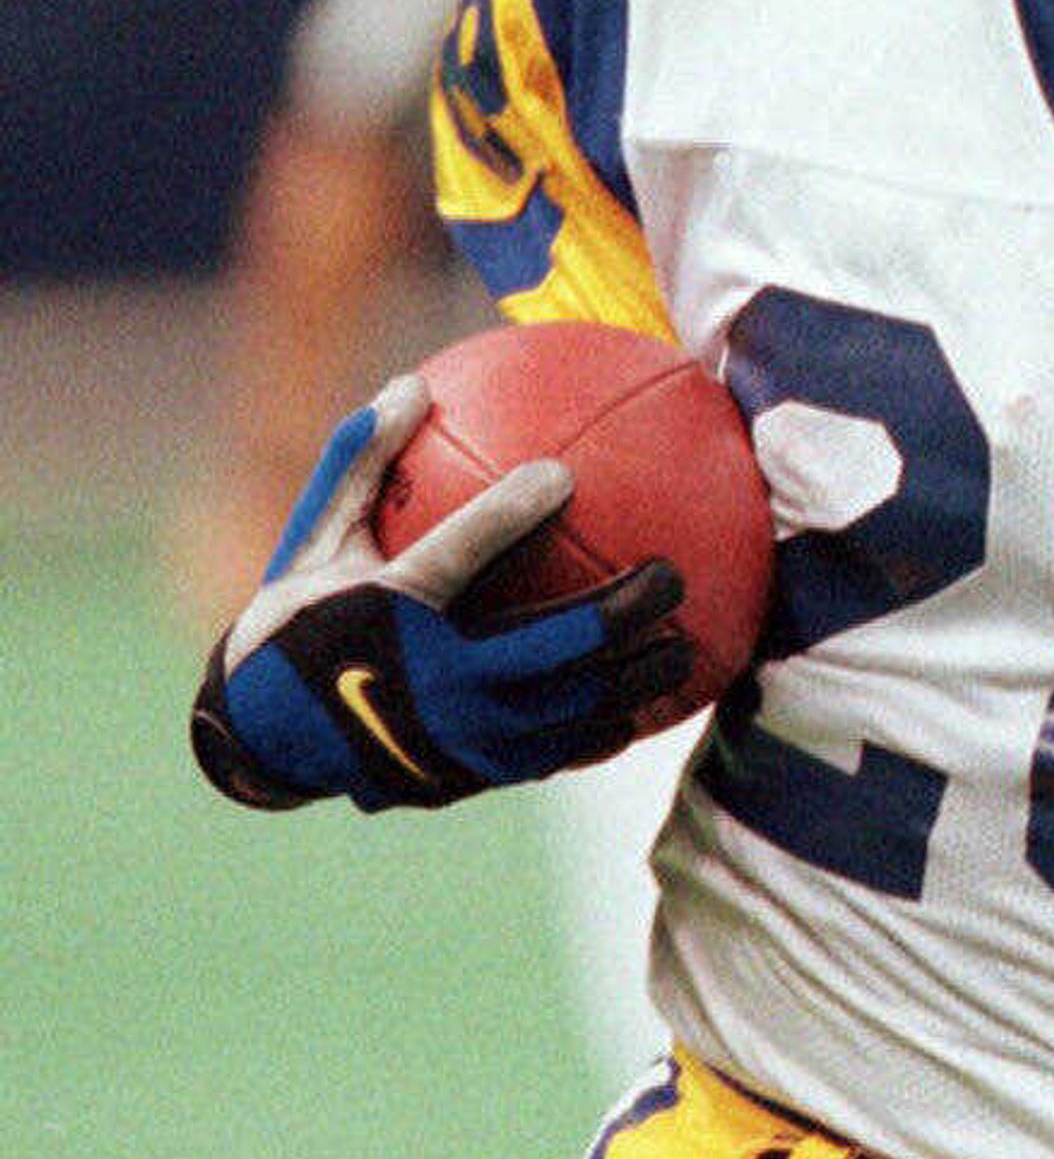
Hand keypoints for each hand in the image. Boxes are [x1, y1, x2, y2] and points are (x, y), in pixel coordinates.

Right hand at [189, 377, 688, 811]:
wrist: (261, 739)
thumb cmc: (298, 621)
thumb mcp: (314, 541)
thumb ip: (361, 463)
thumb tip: (412, 382)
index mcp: (386, 612)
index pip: (457, 555)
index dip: (509, 513)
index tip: (562, 473)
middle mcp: (429, 681)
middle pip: (552, 646)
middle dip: (623, 610)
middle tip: (672, 574)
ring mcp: (458, 740)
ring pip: (572, 709)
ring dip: (636, 678)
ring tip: (687, 645)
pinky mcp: (473, 776)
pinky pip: (557, 753)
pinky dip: (606, 729)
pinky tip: (647, 705)